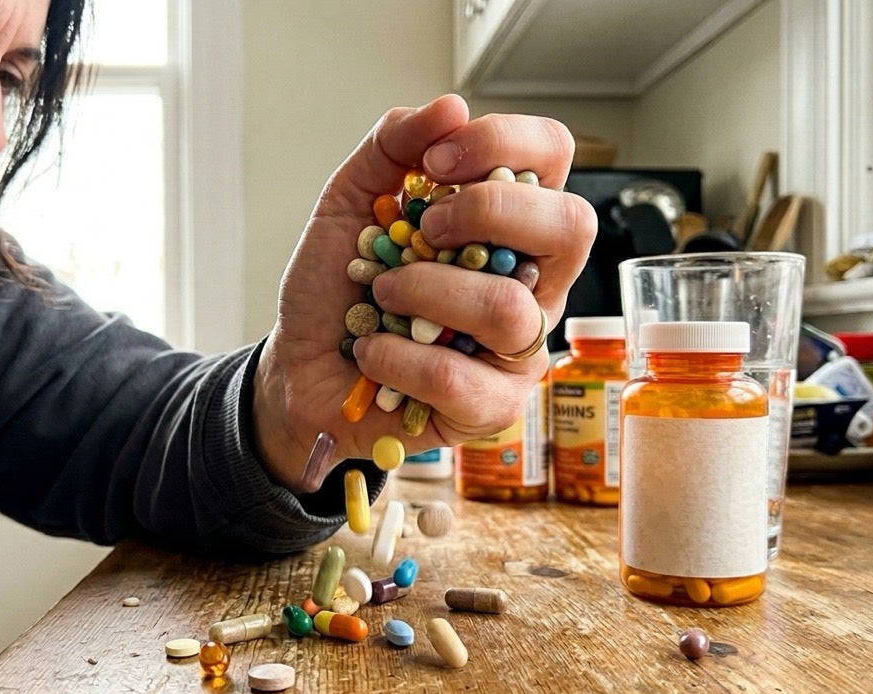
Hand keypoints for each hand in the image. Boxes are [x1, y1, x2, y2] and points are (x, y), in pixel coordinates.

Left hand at [254, 94, 595, 490]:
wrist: (300, 368)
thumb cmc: (339, 287)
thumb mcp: (350, 201)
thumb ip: (393, 146)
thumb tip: (451, 107)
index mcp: (508, 222)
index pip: (552, 156)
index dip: (502, 143)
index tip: (434, 165)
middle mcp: (531, 280)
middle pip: (571, 227)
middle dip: (487, 213)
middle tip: (422, 228)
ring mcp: (519, 347)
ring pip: (508, 308)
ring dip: (424, 292)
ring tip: (380, 295)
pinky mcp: (493, 407)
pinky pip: (461, 379)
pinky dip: (398, 356)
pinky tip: (373, 351)